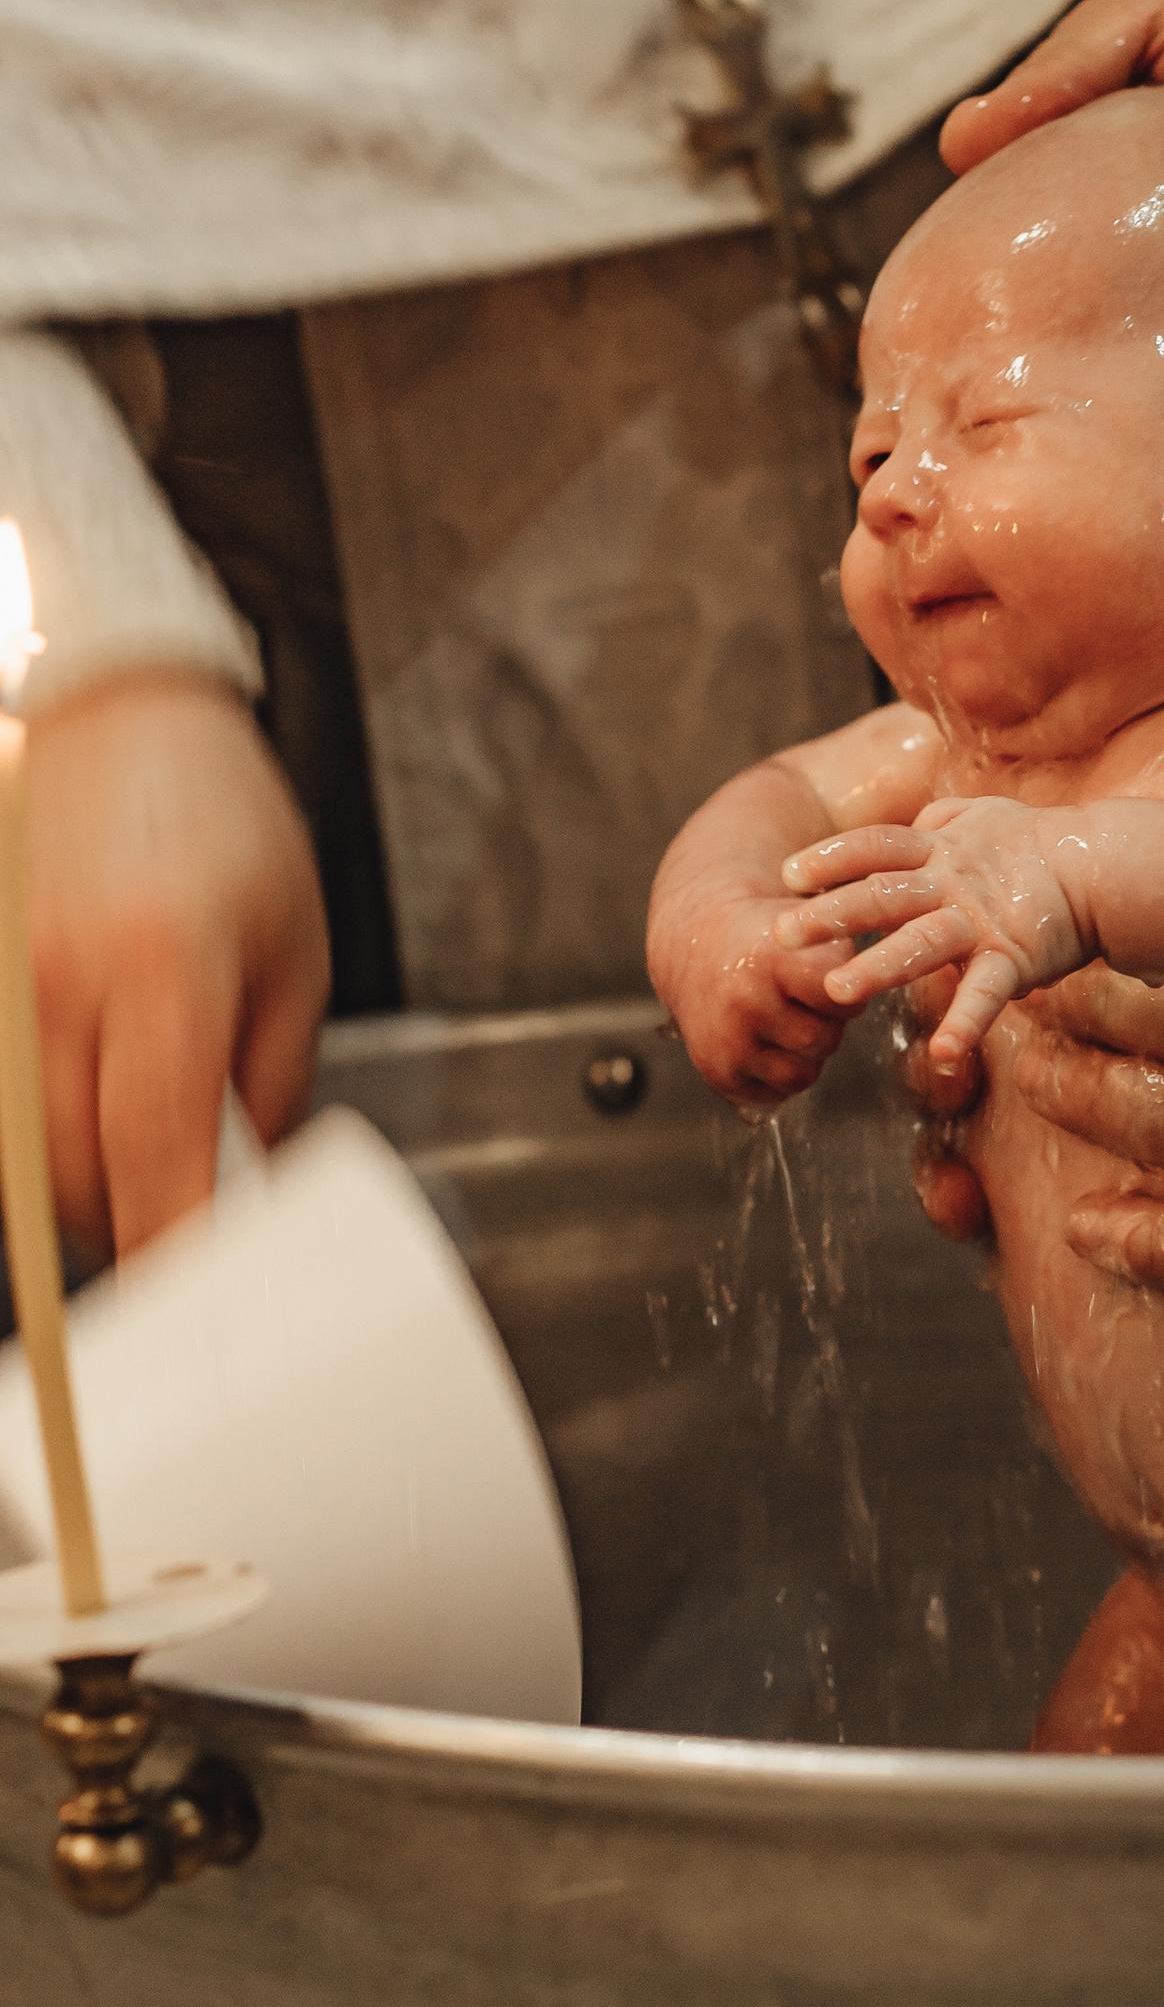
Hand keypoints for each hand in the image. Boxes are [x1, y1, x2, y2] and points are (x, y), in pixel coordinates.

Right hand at [30, 674, 329, 1255]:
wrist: (120, 713)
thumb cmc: (217, 817)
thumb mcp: (293, 952)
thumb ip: (270, 1082)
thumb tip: (253, 1188)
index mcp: (166, 968)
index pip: (156, 1156)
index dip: (177, 1246)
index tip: (204, 1293)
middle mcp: (61, 979)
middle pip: (73, 1173)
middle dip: (133, 1227)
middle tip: (185, 1230)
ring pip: (17, 1158)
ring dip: (74, 1195)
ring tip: (134, 1169)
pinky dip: (30, 1147)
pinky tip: (75, 1128)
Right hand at [645, 866, 851, 1107]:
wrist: (697, 942)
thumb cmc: (770, 935)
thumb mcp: (812, 924)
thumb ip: (852, 959)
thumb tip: (891, 991)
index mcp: (772, 959)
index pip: (843, 1000)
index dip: (844, 990)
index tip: (826, 976)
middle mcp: (744, 1003)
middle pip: (824, 1041)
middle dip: (825, 1023)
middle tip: (800, 998)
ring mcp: (727, 1042)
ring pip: (803, 1075)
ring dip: (805, 1052)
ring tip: (783, 1016)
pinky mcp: (718, 1073)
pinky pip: (776, 1093)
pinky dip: (780, 1072)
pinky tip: (765, 1037)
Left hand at [781, 800, 1095, 1082]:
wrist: (1104, 866)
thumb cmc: (1043, 843)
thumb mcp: (987, 817)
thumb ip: (945, 817)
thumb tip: (920, 817)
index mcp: (940, 849)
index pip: (875, 847)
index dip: (831, 858)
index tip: (789, 874)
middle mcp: (952, 882)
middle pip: (882, 894)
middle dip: (829, 915)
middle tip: (780, 935)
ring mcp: (980, 921)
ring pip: (920, 944)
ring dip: (877, 968)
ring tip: (836, 992)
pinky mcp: (1012, 958)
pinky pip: (985, 995)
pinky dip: (966, 1024)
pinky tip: (944, 1056)